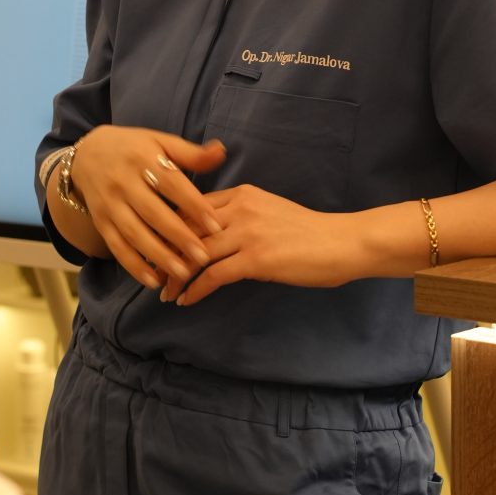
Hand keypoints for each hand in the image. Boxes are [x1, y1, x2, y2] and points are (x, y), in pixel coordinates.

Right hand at [71, 126, 225, 292]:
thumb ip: (191, 153)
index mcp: (143, 159)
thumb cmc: (134, 149)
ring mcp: (110, 204)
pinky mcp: (100, 222)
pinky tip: (153, 280)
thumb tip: (221, 151)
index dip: (194, 205)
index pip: (172, 184)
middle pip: (153, 212)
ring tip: (183, 273)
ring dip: (158, 256)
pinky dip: (133, 266)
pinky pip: (116, 247)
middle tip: (204, 257)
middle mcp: (123, 182)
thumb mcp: (160, 143)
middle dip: (179, 236)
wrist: (88, 154)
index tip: (216, 225)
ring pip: (134, 233)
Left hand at [174, 184, 355, 306]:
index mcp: (242, 194)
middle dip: (165, 252)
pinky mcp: (256, 258)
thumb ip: (242, 217)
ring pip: (196, 253)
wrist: (342, 242)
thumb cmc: (310, 232)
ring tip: (164, 292)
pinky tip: (186, 300)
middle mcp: (240, 208)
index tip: (158, 246)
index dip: (171, 228)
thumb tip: (214, 236)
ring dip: (175, 275)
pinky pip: (213, 275)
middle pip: (187, 228)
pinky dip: (195, 289)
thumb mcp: (270, 212)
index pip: (193, 207)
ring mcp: (247, 232)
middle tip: (153, 272)